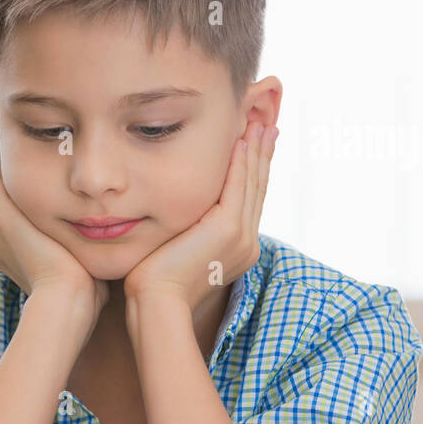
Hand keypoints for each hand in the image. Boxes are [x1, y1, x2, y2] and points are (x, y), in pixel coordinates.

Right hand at [0, 118, 108, 326]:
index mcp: (19, 249)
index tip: (32, 156)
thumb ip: (94, 245)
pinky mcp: (4, 220)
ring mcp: (0, 228)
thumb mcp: (89, 263)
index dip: (22, 179)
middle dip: (3, 161)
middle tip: (2, 130)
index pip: (17, 206)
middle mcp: (2, 238)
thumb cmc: (88, 295)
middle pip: (0, 189)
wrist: (68, 307)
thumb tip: (119, 231)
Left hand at [123, 120, 276, 315]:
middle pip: (257, 188)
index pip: (249, 201)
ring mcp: (241, 235)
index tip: (255, 145)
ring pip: (252, 183)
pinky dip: (240, 161)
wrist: (156, 301)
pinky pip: (238, 185)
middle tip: (267, 124)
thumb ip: (186, 233)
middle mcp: (246, 242)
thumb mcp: (178, 252)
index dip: (254, 171)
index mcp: (237, 248)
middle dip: (261, 154)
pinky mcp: (228, 228)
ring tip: (258, 122)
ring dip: (255, 150)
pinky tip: (240, 139)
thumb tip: (177, 219)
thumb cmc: (155, 284)